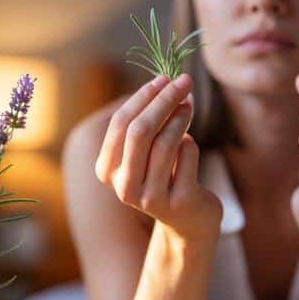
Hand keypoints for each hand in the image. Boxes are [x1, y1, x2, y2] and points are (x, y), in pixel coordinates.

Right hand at [95, 74, 222, 239]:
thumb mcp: (147, 151)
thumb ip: (147, 123)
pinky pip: (187, 156)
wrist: (188, 221)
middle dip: (163, 100)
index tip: (163, 78)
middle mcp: (124, 187)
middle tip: (183, 82)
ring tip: (189, 106)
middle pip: (140, 131)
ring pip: (165, 143)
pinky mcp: (179, 203)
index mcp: (107, 171)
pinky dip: (191, 143)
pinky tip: (189, 147)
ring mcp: (151, 198)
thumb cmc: (165, 175)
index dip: (143, 97)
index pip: (120, 124)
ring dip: (181, 117)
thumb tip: (164, 83)